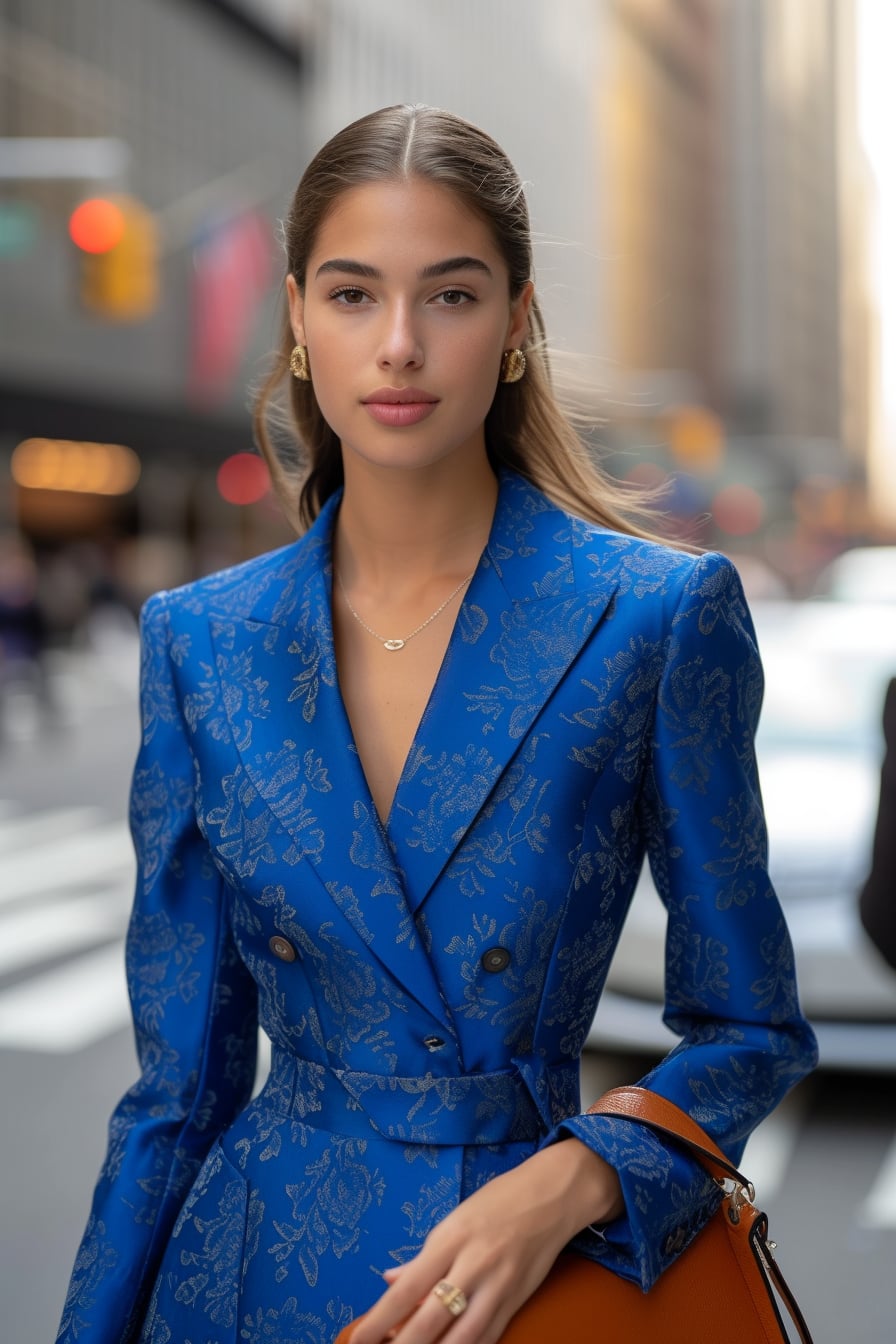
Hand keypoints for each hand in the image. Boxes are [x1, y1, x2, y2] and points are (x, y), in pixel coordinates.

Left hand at [350, 1138, 622, 1343]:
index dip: (379, 1318)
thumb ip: (423, 1256)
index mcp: (451, 1238)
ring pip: (462, 1337)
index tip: (358, 1340)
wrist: (552, 1196)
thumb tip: (390, 1282)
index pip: (408, 1287)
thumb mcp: (454, 1219)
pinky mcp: (517, 1300)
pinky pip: (488, 1336)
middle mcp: (474, 1264)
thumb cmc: (497, 1202)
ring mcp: (498, 1286)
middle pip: (431, 1318)